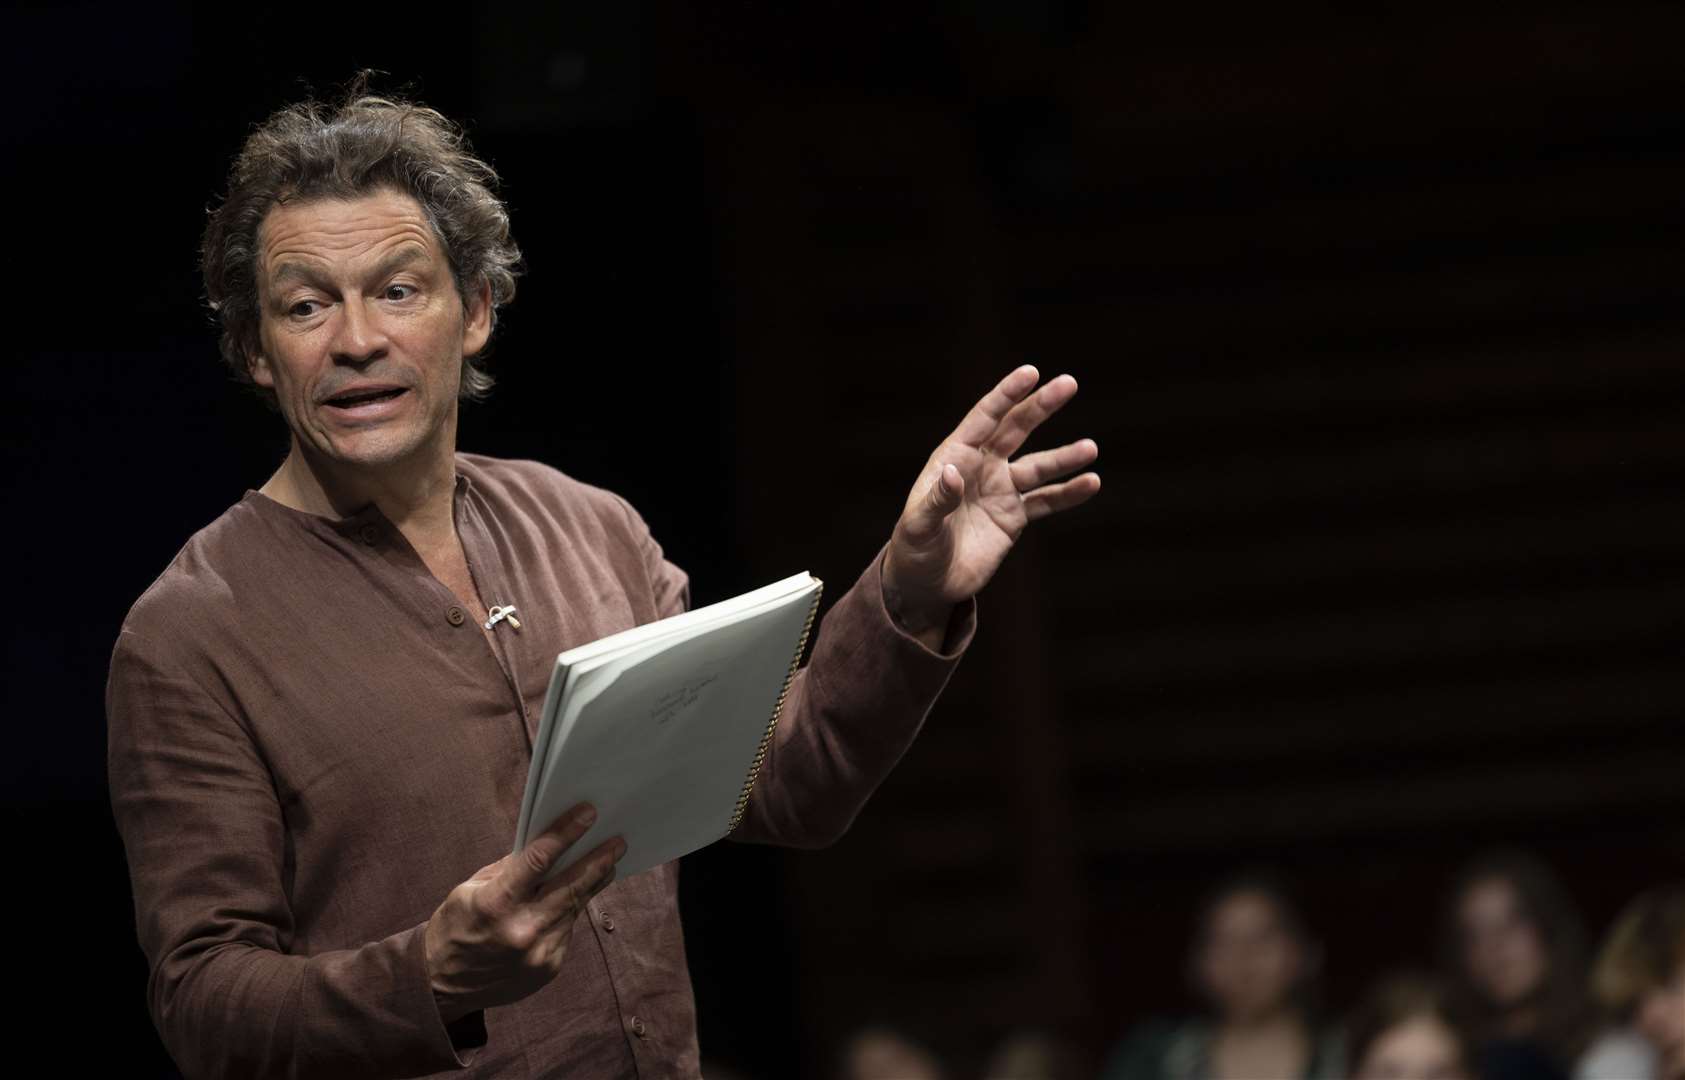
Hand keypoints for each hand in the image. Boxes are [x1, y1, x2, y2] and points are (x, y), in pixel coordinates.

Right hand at [423, 802, 624, 1022]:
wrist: (442, 986)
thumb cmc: (455, 928)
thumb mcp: (471, 889)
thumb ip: (511, 868)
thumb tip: (548, 845)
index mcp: (496, 904)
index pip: (540, 860)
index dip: (567, 833)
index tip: (588, 814)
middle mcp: (522, 930)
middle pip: (571, 886)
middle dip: (598, 860)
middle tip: (617, 841)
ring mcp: (540, 953)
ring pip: (575, 907)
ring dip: (592, 883)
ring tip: (608, 862)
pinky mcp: (550, 967)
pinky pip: (567, 929)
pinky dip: (571, 910)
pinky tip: (576, 896)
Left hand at [883, 366, 1099, 643]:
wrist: (926, 583)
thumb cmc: (913, 550)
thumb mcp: (918, 526)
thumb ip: (937, 500)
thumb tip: (954, 473)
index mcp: (953, 458)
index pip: (984, 419)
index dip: (1006, 395)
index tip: (1031, 373)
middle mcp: (980, 467)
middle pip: (1016, 429)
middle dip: (1041, 406)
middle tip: (1069, 383)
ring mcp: (1000, 490)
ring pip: (1038, 466)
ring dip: (1064, 456)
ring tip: (1090, 448)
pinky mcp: (1014, 516)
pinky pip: (1047, 500)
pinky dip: (1069, 492)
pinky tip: (1091, 483)